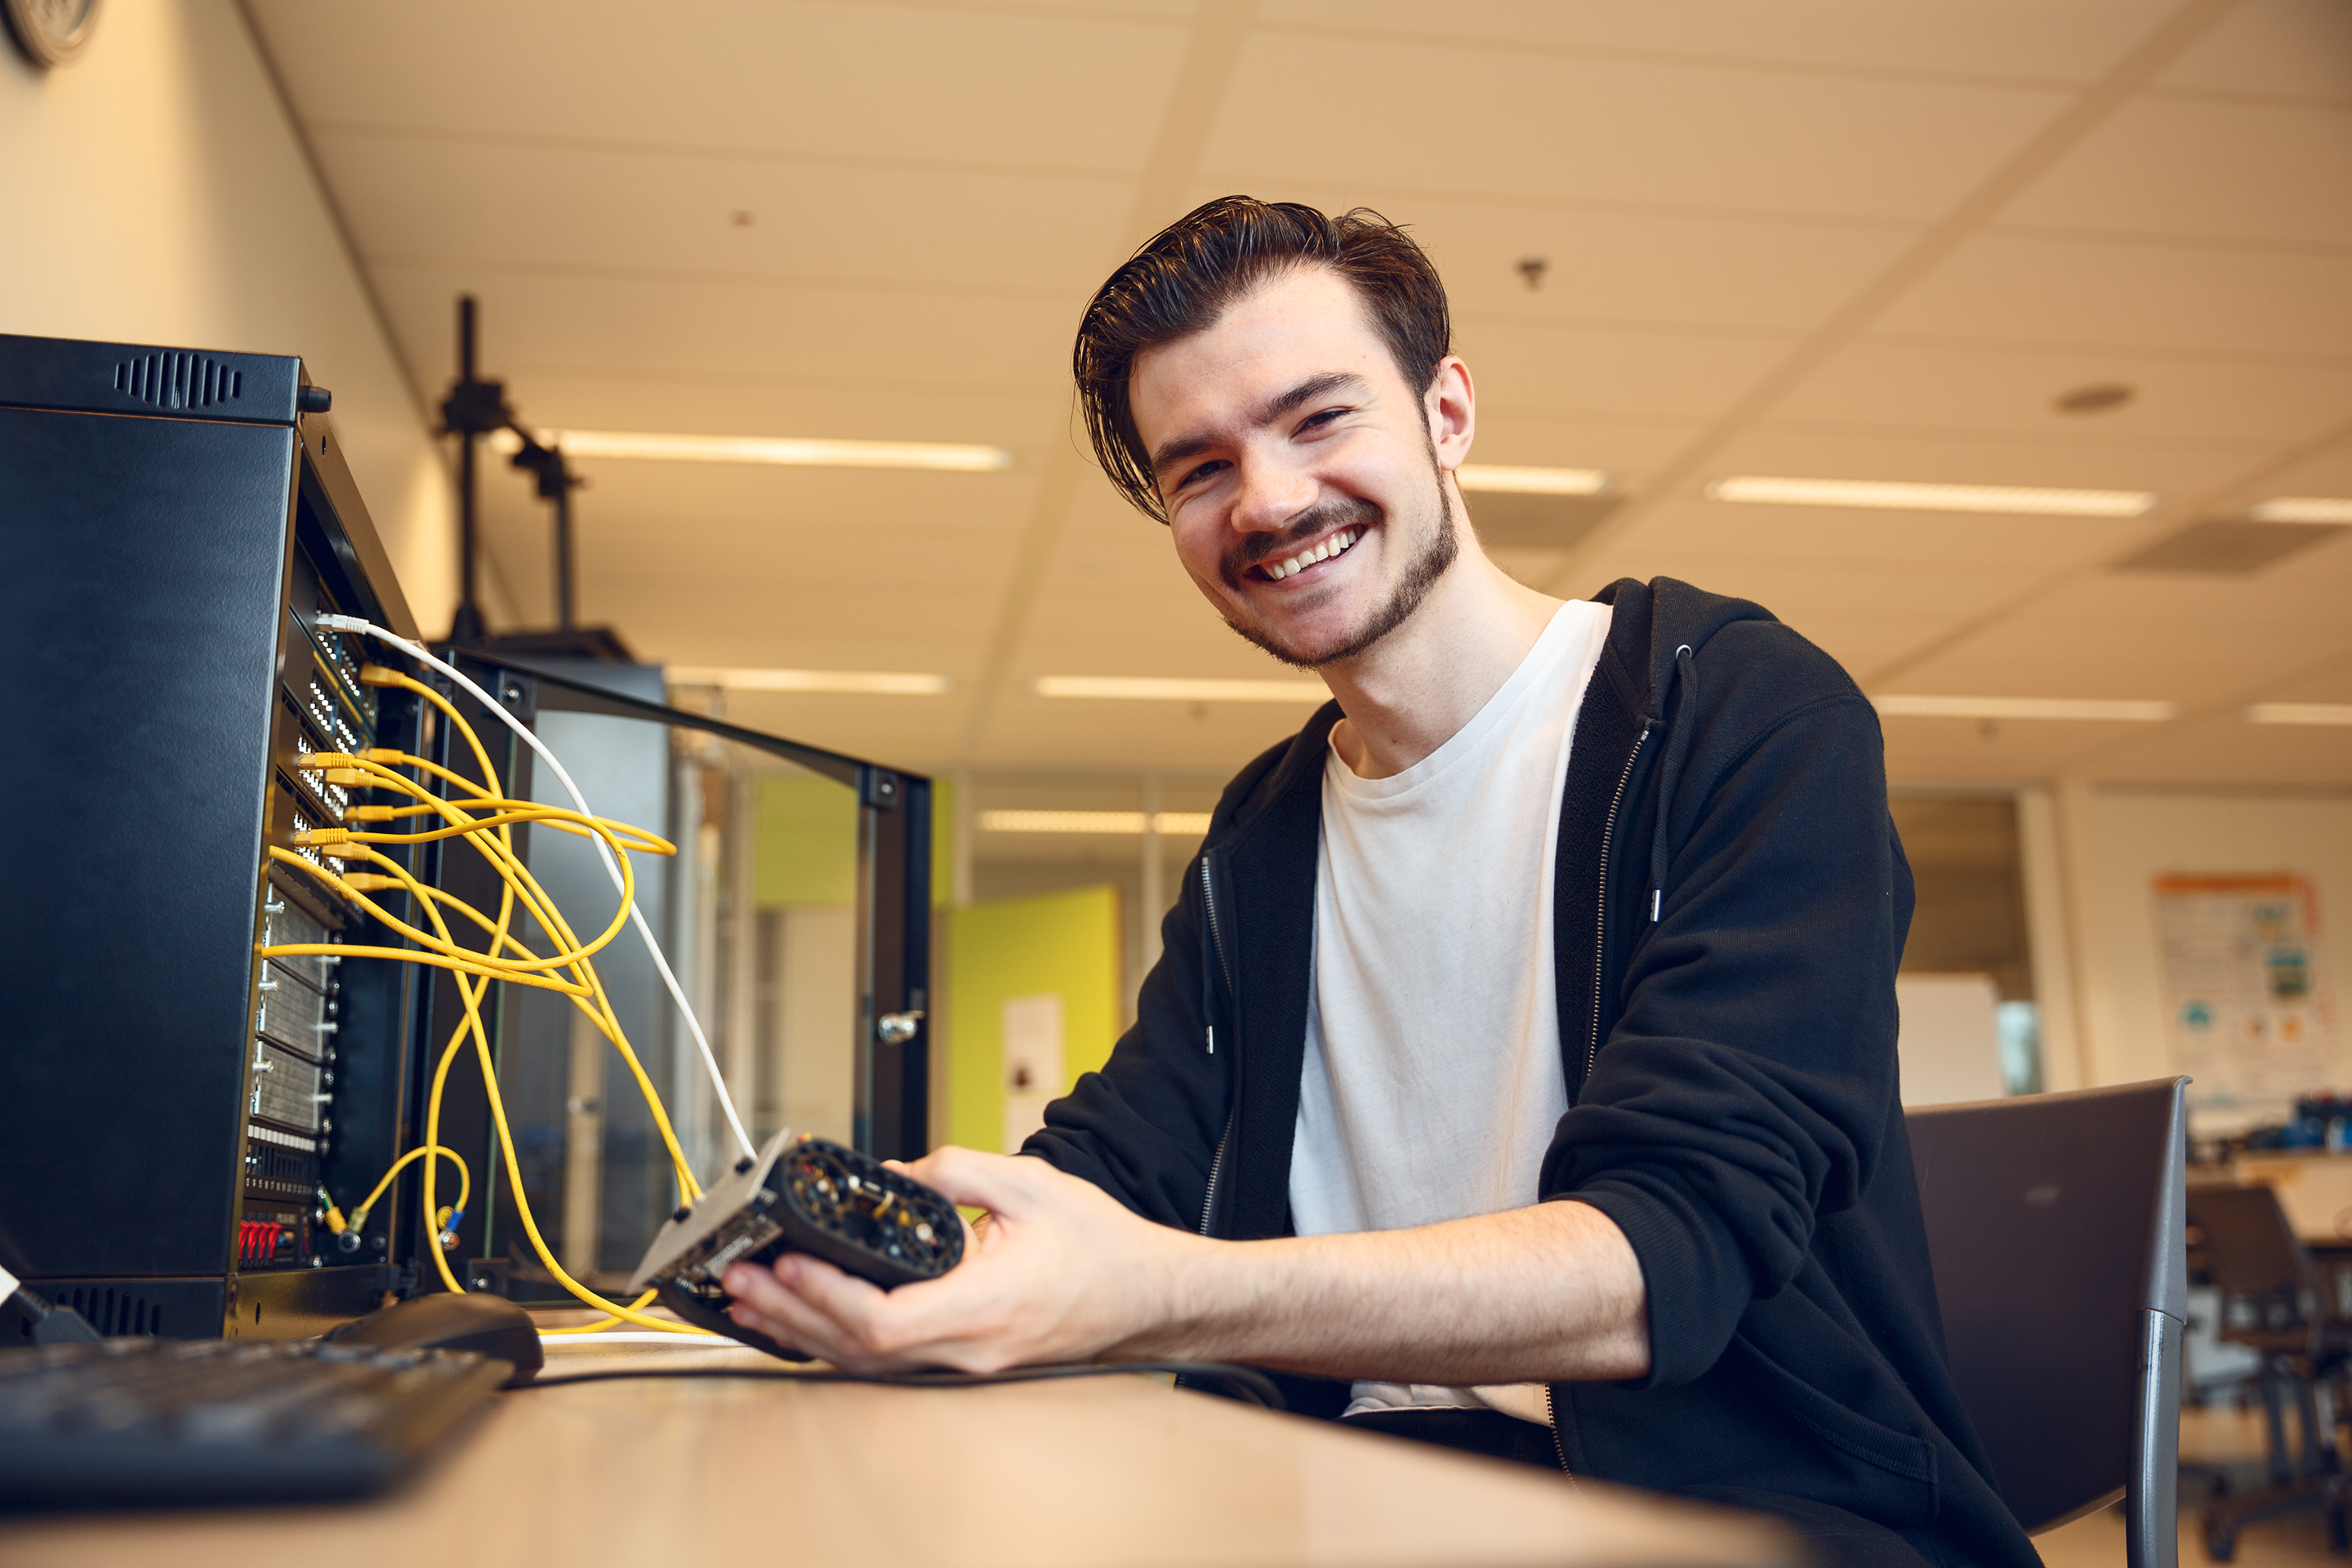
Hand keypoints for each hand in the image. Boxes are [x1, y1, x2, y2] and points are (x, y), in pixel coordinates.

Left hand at [721, 1146, 1202, 1374]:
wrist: (1144, 1294)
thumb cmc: (1099, 1247)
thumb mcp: (1030, 1183)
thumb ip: (954, 1171)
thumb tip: (891, 1174)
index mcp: (985, 1303)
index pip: (883, 1320)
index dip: (825, 1297)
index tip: (786, 1264)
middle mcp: (968, 1346)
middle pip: (858, 1349)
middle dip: (792, 1313)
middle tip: (742, 1278)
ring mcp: (964, 1363)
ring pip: (866, 1362)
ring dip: (805, 1331)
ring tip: (753, 1300)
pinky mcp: (962, 1360)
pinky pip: (886, 1360)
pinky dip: (837, 1338)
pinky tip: (806, 1320)